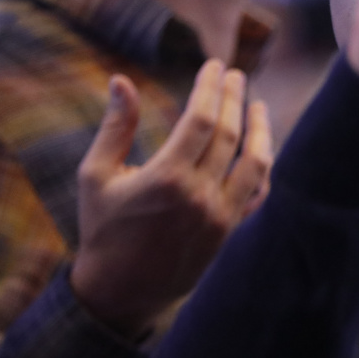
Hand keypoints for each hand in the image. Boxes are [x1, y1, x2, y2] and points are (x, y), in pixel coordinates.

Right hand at [70, 61, 272, 338]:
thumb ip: (114, 127)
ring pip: (256, 163)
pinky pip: (257, 194)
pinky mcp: (230, 231)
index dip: (211, 88)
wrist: (121, 291)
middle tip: (235, 75)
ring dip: (261, 129)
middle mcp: (200, 196)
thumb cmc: (102, 228)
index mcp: (165, 178)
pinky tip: (260, 147)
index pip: (201, 120)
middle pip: (229, 134)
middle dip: (234, 98)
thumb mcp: (96, 176)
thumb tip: (121, 80)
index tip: (215, 66)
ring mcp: (221, 216)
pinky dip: (262, 168)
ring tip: (256, 104)